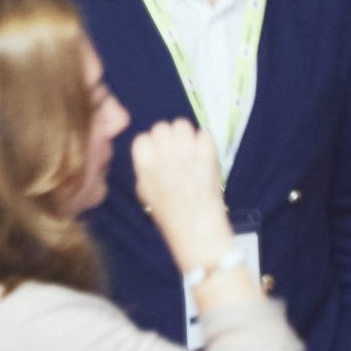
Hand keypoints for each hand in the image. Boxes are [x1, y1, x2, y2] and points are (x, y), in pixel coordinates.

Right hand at [130, 120, 233, 268]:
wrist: (196, 226)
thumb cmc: (169, 214)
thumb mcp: (145, 191)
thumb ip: (146, 168)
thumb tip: (151, 153)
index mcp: (144, 161)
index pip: (143, 138)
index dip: (151, 146)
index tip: (158, 156)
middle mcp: (163, 150)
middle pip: (162, 127)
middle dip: (168, 138)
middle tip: (176, 153)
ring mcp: (186, 148)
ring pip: (182, 124)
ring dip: (185, 135)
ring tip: (190, 151)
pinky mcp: (207, 150)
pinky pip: (204, 134)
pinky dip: (204, 143)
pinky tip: (204, 157)